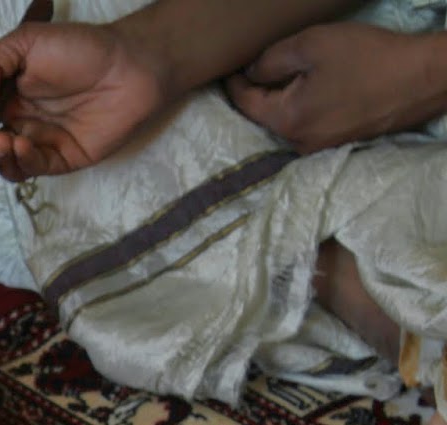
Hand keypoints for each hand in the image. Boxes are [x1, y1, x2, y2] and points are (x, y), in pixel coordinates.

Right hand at [0, 21, 168, 180]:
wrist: (130, 65)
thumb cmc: (80, 48)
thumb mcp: (27, 41)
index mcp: (8, 93)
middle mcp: (20, 120)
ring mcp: (40, 141)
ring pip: (5, 162)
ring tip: (0, 143)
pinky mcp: (61, 159)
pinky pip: (32, 168)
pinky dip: (21, 161)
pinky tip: (21, 143)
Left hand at [225, 23, 446, 153]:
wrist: (424, 77)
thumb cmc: (368, 58)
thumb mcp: (312, 46)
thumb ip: (272, 60)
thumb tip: (251, 73)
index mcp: (287, 121)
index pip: (246, 103)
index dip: (235, 83)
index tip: (231, 69)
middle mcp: (299, 144)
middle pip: (266, 115)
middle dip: (259, 93)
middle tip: (255, 70)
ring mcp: (321, 148)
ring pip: (288, 121)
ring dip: (283, 102)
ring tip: (285, 79)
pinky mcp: (340, 143)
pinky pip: (310, 125)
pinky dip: (304, 109)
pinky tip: (313, 92)